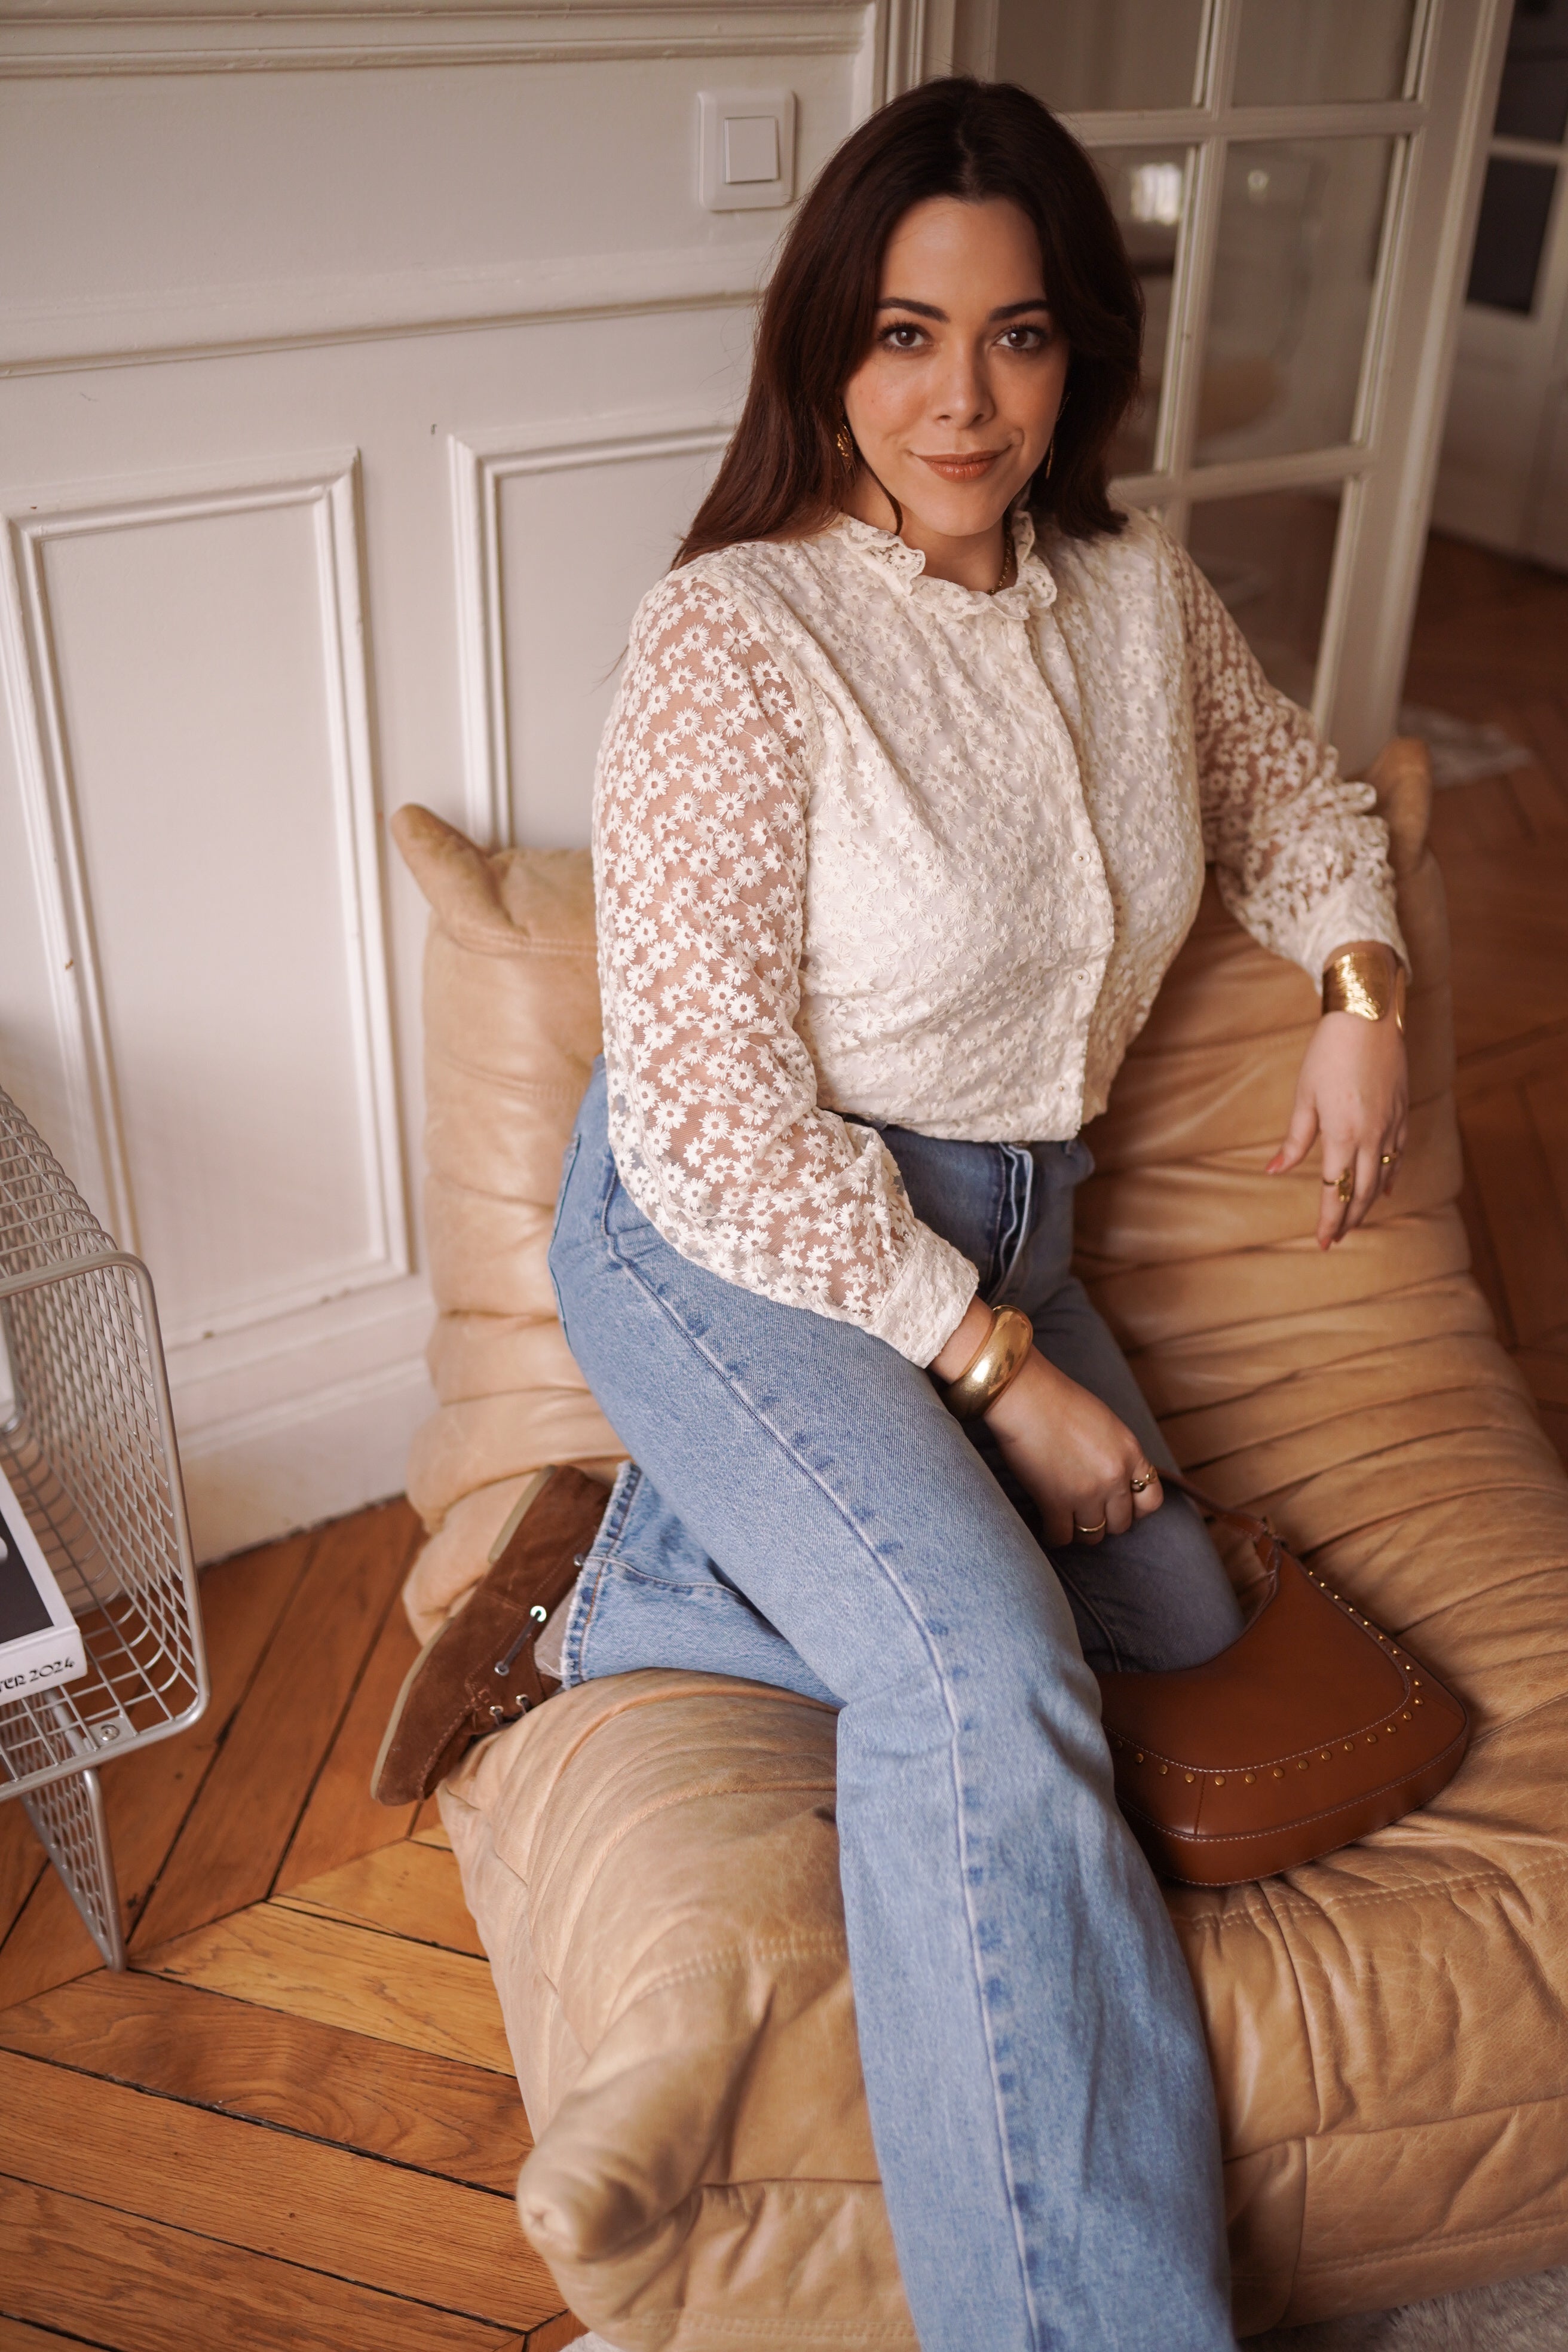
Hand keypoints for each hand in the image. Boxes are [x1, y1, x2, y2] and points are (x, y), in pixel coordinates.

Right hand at [986, 1349, 1161, 1549]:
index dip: (1136, 1509)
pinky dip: (1053, 1535)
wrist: (1026, 1396)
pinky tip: (1045, 1525)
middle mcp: (1115, 1476)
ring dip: (1079, 1529)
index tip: (1119, 1506)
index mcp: (1130, 1452)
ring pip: (1093, 1535)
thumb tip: (1113, 1479)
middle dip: (1105, 1521)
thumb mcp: (1105, 1423)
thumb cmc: (1058, 1400)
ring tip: (1065, 1519)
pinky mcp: (1056, 1502)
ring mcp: (1087, 1492)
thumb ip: (1116, 1452)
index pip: (1152, 1499)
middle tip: (1087, 1512)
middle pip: (1121, 1523)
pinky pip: (1061, 1537)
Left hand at [1268, 963, 1408, 1249]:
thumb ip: (1294, 1139)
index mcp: (1343, 1134)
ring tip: (1356, 1221)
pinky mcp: (1402, 1113)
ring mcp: (1392, 1125)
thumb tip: (1274, 1170)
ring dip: (1370, 1203)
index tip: (1322, 1242)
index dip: (1329, 1219)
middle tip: (1336, 1239)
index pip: (1337, 1190)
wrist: (1368, 1016)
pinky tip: (1387, 1188)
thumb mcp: (1304, 1096)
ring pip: (1384, 1177)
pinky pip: (1399, 1155)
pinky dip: (1392, 1176)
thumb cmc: (1329, 1053)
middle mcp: (1372, 1136)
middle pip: (1364, 1191)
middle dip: (1350, 1219)